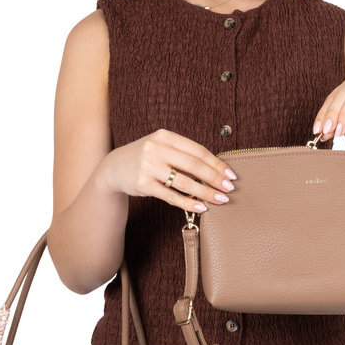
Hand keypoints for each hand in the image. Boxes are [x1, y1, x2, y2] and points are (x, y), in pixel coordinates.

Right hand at [98, 128, 238, 213]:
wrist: (113, 168)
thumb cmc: (145, 158)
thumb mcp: (161, 147)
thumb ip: (182, 153)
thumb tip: (215, 168)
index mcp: (165, 136)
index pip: (197, 150)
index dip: (216, 163)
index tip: (231, 175)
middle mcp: (156, 148)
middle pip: (193, 165)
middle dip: (215, 178)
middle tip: (229, 188)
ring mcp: (148, 166)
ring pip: (184, 182)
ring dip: (205, 192)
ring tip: (220, 199)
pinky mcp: (143, 184)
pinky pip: (171, 196)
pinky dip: (188, 203)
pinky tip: (201, 207)